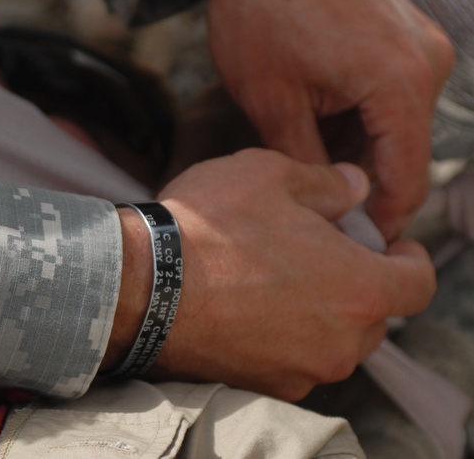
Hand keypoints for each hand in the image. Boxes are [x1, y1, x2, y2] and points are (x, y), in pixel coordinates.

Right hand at [142, 150, 434, 400]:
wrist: (141, 284)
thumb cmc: (208, 226)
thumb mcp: (268, 174)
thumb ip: (326, 182)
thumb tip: (354, 186)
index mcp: (359, 287)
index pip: (418, 283)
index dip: (409, 259)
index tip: (391, 246)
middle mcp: (342, 340)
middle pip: (373, 314)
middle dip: (354, 282)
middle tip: (315, 251)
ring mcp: (302, 370)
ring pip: (330, 339)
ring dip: (316, 311)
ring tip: (270, 278)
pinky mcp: (263, 385)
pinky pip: (290, 359)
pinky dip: (280, 335)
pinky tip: (243, 305)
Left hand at [207, 0, 453, 238]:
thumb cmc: (258, 9)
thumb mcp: (271, 100)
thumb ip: (308, 163)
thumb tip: (332, 209)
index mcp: (402, 83)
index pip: (406, 179)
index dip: (377, 219)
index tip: (347, 242)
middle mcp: (429, 61)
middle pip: (405, 151)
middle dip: (362, 181)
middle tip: (312, 200)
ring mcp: (422, 40)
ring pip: (398, 122)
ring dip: (358, 143)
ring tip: (303, 143)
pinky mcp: (407, 28)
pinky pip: (394, 88)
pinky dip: (362, 110)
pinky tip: (317, 110)